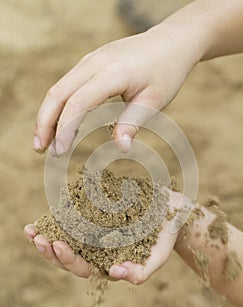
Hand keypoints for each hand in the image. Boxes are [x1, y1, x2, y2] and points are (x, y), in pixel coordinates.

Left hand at [24, 191, 181, 283]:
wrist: (169, 213)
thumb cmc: (164, 237)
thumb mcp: (157, 257)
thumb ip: (141, 271)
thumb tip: (115, 274)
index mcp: (108, 265)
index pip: (83, 268)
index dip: (68, 259)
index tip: (57, 245)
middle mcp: (98, 252)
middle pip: (69, 258)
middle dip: (51, 251)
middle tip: (39, 238)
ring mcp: (94, 236)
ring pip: (67, 240)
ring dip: (48, 235)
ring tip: (30, 230)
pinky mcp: (94, 218)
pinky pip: (73, 219)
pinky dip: (59, 216)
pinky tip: (48, 210)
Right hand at [33, 18, 206, 155]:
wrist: (170, 42)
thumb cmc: (166, 72)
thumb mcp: (155, 100)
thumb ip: (133, 122)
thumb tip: (121, 148)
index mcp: (112, 73)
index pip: (78, 103)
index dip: (64, 129)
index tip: (59, 152)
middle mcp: (95, 63)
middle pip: (57, 93)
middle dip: (44, 123)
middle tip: (39, 150)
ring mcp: (90, 60)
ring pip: (58, 88)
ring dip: (48, 114)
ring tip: (45, 141)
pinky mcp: (90, 62)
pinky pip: (67, 84)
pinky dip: (59, 105)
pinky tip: (60, 122)